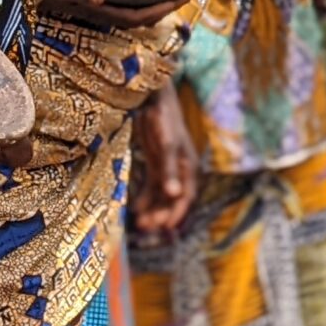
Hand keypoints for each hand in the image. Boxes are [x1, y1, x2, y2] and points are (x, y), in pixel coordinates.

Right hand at [37, 0, 192, 31]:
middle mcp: (101, 14)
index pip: (137, 16)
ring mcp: (98, 10)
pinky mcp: (93, 4)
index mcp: (97, 11)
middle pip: (141, 18)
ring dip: (155, 4)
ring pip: (134, 13)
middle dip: (166, 8)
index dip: (160, 10)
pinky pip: (124, 5)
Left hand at [129, 93, 198, 237]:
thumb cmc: (164, 119)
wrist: (152, 98)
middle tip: (145, 227)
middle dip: (161, 214)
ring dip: (152, 209)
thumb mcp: (167, 145)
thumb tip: (174, 195)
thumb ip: (169, 171)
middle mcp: (180, 170)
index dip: (177, 213)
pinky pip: (152, 186)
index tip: (165, 228)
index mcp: (189, 167)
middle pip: (173, 199)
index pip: (186, 196)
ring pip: (161, 195)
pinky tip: (135, 208)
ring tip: (139, 222)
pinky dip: (145, 197)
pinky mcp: (155, 163)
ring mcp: (167, 168)